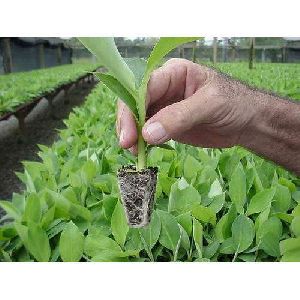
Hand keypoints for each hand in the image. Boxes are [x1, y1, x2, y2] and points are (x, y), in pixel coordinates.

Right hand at [116, 58, 256, 153]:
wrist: (248, 123)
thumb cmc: (235, 104)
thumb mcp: (210, 105)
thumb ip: (179, 117)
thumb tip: (147, 134)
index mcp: (173, 73)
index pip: (143, 87)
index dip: (132, 108)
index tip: (131, 133)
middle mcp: (164, 88)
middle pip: (135, 102)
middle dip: (128, 123)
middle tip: (127, 145)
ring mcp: (164, 107)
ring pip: (138, 119)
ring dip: (133, 135)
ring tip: (134, 152)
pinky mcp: (166, 125)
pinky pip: (148, 132)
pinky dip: (142, 143)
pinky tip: (142, 152)